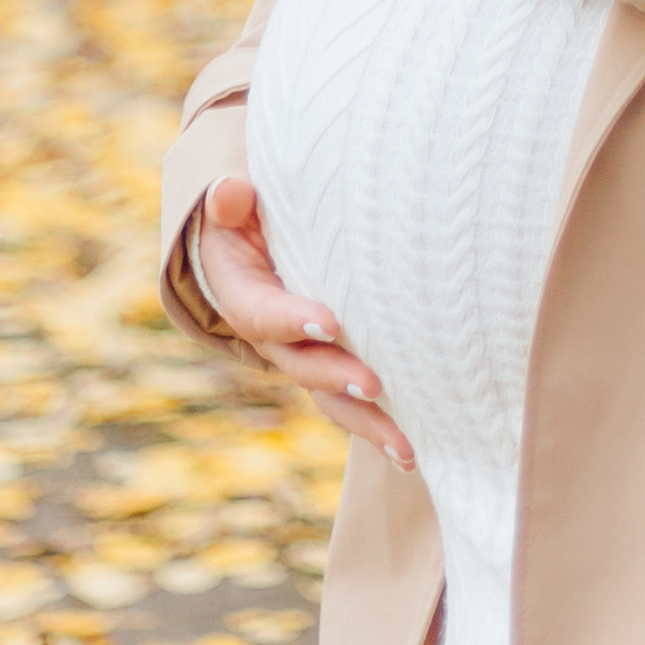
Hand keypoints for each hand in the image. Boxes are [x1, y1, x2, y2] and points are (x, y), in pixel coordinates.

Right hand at [193, 174, 415, 470]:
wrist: (254, 248)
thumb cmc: (252, 218)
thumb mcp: (233, 206)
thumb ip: (230, 202)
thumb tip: (230, 194)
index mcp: (242, 295)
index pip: (262, 312)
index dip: (292, 320)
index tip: (330, 322)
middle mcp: (271, 338)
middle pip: (301, 365)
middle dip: (337, 376)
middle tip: (375, 382)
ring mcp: (303, 359)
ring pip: (331, 397)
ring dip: (366, 422)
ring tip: (406, 445)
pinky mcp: (332, 368)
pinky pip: (351, 402)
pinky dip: (379, 425)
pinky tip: (414, 449)